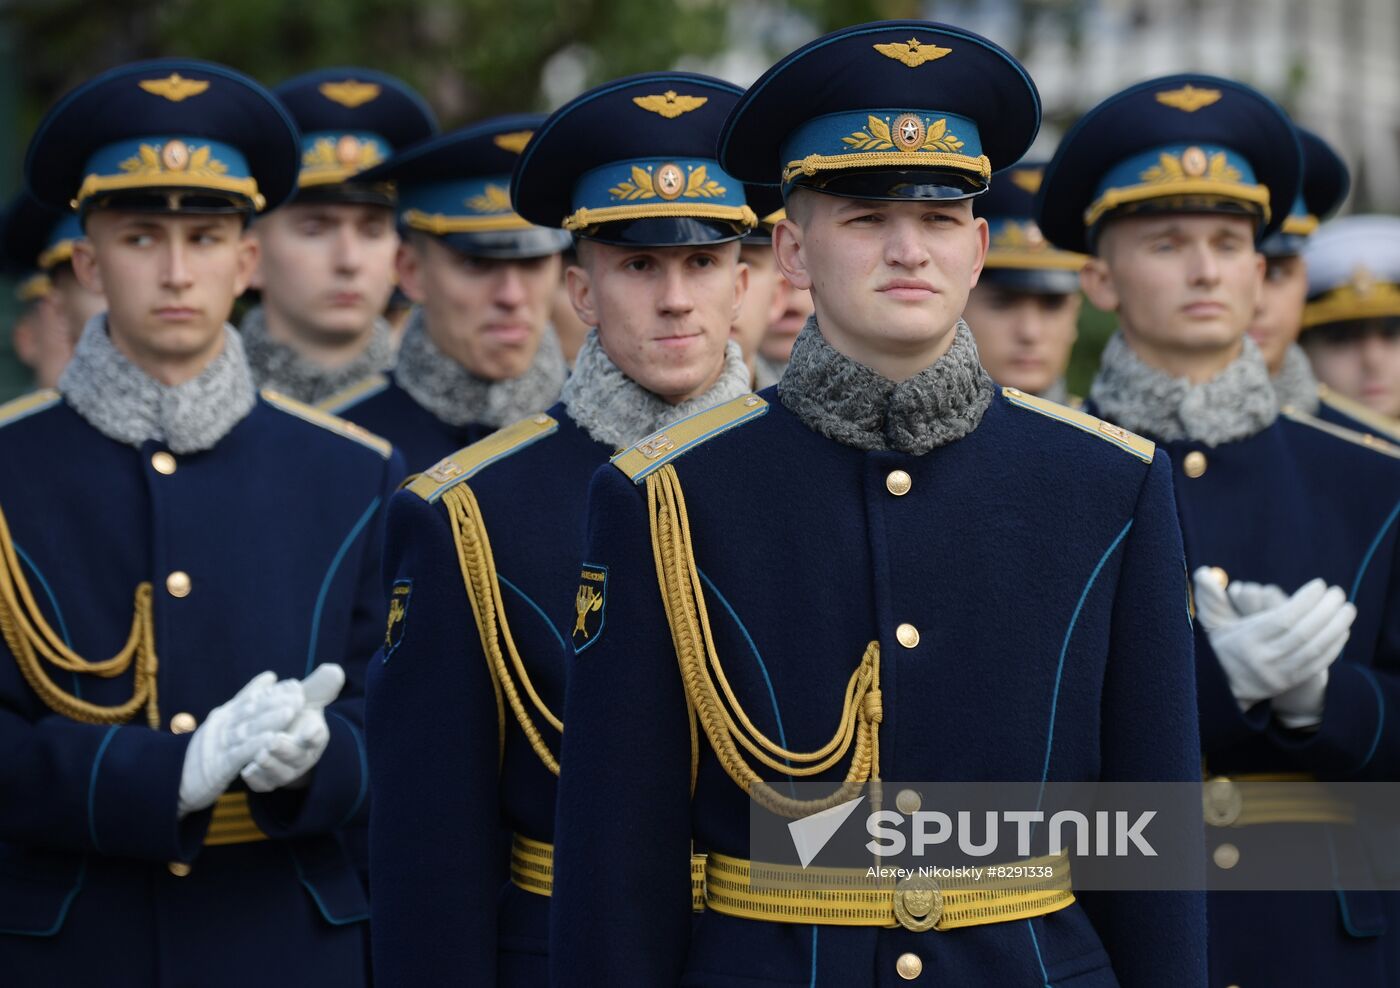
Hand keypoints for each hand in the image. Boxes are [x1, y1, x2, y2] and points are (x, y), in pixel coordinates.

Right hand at [178, 672, 303, 816]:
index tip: (294, 683)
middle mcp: (221, 726)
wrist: (173, 780)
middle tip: (299, 692)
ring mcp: (219, 745)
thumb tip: (271, 676)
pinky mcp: (218, 766)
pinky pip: (239, 754)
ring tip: (290, 710)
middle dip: (276, 701)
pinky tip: (271, 738)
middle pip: (251, 711)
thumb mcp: (226, 722)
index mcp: (224, 715)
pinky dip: (255, 745)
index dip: (273, 692)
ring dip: (269, 720)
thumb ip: (247, 699)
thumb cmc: (206, 751)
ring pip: (247, 730)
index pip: (251, 699)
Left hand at [241, 664, 344, 792]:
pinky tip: (246, 771)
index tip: (312, 729)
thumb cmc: (295, 715)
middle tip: (274, 740)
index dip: (315, 734)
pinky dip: (257, 780)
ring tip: (259, 754)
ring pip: (280, 773)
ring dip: (270, 765)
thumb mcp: (305, 699)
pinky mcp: (269, 781)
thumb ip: (317, 686)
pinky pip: (264, 784)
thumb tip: (334, 669)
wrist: (284, 739)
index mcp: (314, 736)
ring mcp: (286, 770)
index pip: (317, 736)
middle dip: (286, 750)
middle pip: (297, 756)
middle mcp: (302, 756)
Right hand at [1192, 569, 1353, 719]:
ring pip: (1315, 649)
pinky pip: (1319, 664)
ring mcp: (1279, 673)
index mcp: (1246, 641)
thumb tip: (1204, 572)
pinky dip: (1334, 646)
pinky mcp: (1291, 682)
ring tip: (1347, 608)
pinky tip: (1343, 630)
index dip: (1304, 601)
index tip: (1319, 585)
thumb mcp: (1210, 624)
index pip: (1282, 620)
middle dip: (1325, 611)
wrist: (1221, 689)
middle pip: (1303, 633)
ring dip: (1336, 627)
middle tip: (1338, 592)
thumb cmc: (1218, 648)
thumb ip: (1210, 597)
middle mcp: (1264, 659)